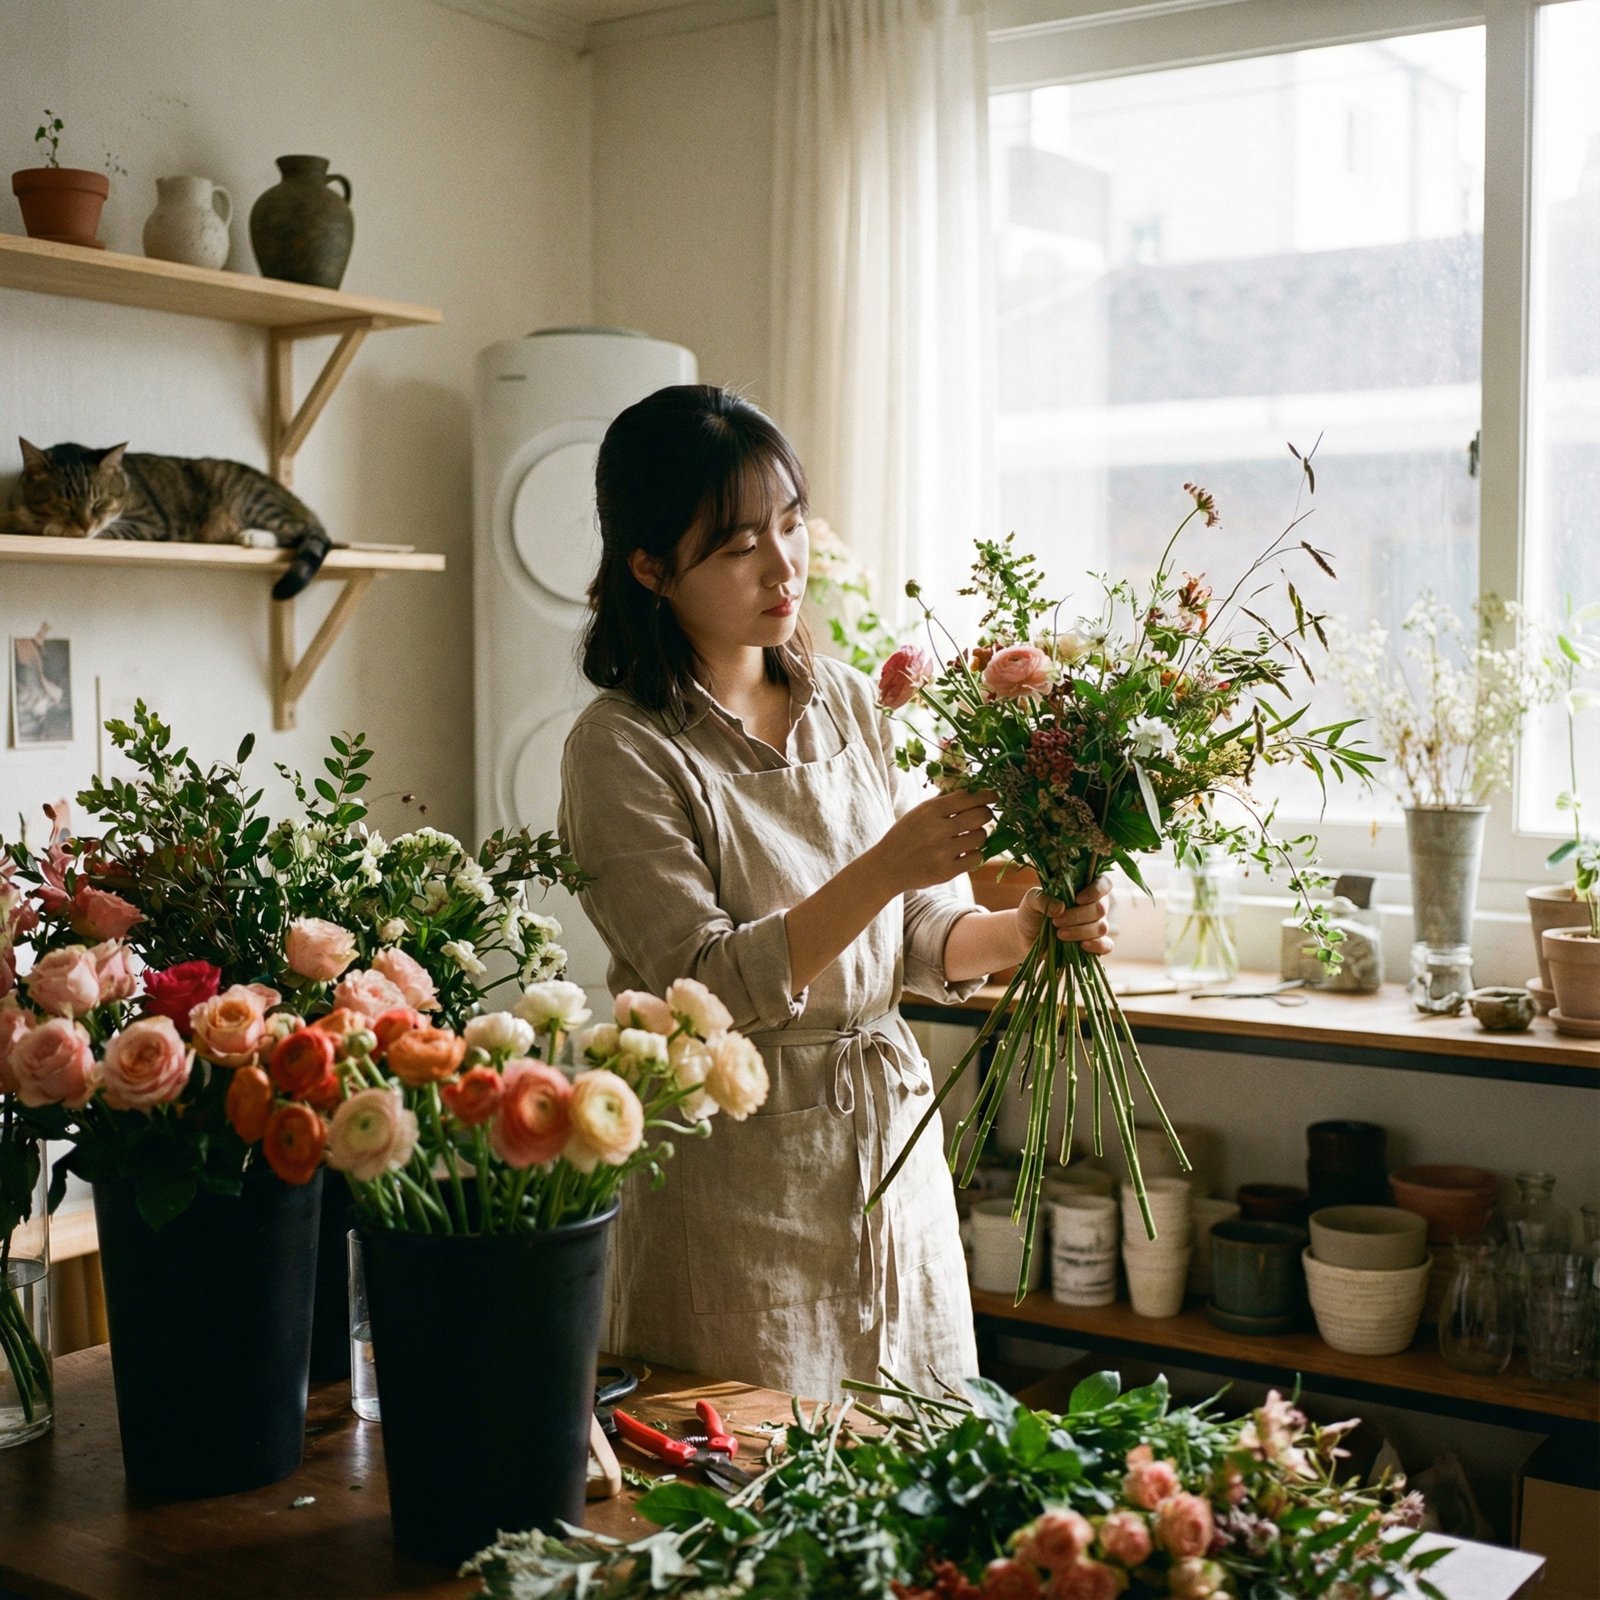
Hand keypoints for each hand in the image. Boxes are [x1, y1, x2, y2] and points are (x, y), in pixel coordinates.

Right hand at [871, 790, 996, 894]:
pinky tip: (966, 851)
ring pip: (980, 837)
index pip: (968, 797)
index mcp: (930, 810)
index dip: (986, 795)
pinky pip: (976, 858)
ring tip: (970, 835)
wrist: (886, 867)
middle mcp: (938, 830)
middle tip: (984, 816)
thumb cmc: (904, 836)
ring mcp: (943, 852)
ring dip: (979, 835)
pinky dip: (974, 853)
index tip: (994, 795)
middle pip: (980, 816)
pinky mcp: (947, 871)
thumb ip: (943, 803)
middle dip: (986, 814)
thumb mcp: (918, 813)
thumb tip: (972, 790)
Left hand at [1018, 877, 1112, 956]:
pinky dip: (1097, 946)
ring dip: (1081, 931)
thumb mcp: (1031, 901)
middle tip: (1057, 921)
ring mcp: (1096, 926)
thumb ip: (1042, 899)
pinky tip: (1082, 945)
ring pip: (1102, 927)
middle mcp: (1094, 906)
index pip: (1104, 883)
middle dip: (1078, 916)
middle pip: (1101, 908)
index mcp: (1084, 889)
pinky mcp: (1095, 945)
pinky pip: (1107, 946)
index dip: (1096, 890)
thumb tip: (1061, 907)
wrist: (1027, 937)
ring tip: (1059, 934)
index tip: (1078, 899)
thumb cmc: (1033, 913)